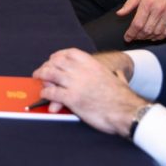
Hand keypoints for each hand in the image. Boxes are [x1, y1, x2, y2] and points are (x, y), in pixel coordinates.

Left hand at [32, 48, 146, 135]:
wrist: (127, 112)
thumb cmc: (124, 98)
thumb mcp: (118, 78)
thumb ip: (114, 73)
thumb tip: (119, 73)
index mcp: (92, 64)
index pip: (69, 53)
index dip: (58, 56)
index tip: (53, 59)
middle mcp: (81, 71)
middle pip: (56, 62)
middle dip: (47, 66)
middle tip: (42, 72)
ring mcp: (75, 84)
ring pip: (50, 74)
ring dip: (42, 76)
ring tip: (38, 79)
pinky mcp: (72, 98)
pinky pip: (51, 92)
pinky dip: (45, 93)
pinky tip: (45, 95)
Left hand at [116, 0, 165, 41]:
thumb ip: (130, 3)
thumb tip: (120, 13)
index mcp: (147, 3)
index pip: (137, 23)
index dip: (131, 33)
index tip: (126, 37)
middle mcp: (158, 10)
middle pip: (146, 30)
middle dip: (138, 36)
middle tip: (133, 37)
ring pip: (156, 33)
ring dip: (147, 38)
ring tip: (141, 37)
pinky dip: (159, 37)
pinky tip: (153, 36)